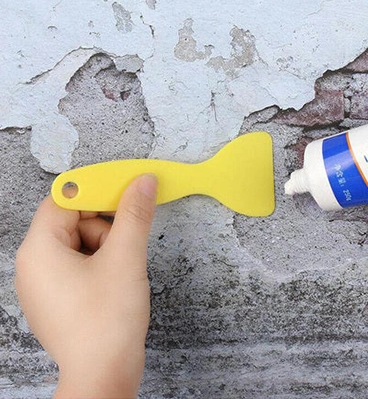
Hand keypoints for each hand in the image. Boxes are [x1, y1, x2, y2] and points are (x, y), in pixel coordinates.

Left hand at [15, 174, 157, 398]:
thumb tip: (143, 182)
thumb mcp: (126, 256)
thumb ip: (134, 213)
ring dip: (106, 245)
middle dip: (105, 225)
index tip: (124, 191)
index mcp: (39, 250)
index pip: (64, 200)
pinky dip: (100, 262)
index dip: (96, 192)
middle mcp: (33, 265)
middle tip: (127, 240)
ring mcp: (43, 284)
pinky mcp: (56, 298)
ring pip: (78, 242)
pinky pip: (77, 264)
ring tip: (122, 269)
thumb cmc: (106, 322)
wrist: (103, 377)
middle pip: (72, 220)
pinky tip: (115, 280)